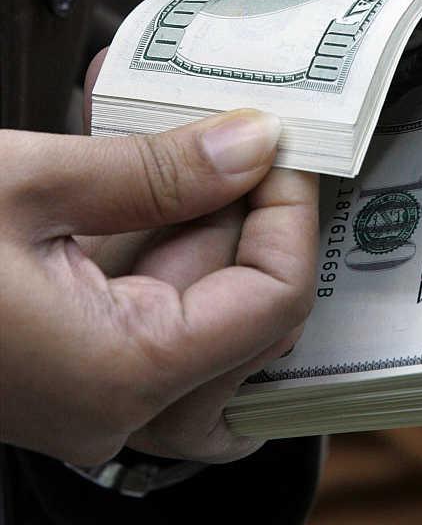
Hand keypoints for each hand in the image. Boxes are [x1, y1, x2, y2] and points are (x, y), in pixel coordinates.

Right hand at [0, 109, 318, 465]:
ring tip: (179, 125)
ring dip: (198, 206)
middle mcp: (115, 400)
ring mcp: (93, 383)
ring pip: (199, 297)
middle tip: (241, 123)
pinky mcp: (72, 353)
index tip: (285, 144)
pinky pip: (148, 293)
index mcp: (116, 373)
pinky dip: (156, 222)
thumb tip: (254, 141)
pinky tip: (139, 154)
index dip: (292, 217)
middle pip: (244, 303)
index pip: (272, 304)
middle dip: (246, 204)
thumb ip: (155, 169)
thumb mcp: (25, 186)